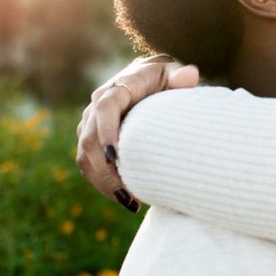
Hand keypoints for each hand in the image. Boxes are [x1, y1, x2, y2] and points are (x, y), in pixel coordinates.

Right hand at [75, 55, 199, 211]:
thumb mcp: (174, 75)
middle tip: (127, 193)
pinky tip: (124, 198)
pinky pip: (88, 165)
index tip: (115, 157)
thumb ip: (181, 77)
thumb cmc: (165, 79)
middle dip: (104, 169)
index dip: (106, 131)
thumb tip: (190, 75)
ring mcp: (90, 124)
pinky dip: (101, 183)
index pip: (104, 108)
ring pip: (84, 156)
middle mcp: (97, 105)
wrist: (149, 80)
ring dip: (102, 182)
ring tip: (128, 201)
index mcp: (118, 88)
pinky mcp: (91, 140)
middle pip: (89, 138)